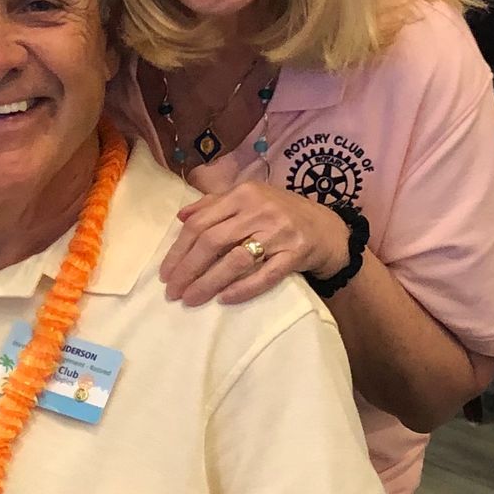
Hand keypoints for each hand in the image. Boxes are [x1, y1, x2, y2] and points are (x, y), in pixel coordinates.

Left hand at [159, 176, 352, 307]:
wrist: (328, 228)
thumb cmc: (282, 214)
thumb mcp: (250, 200)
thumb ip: (215, 205)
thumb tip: (181, 217)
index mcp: (243, 194)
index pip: (201, 223)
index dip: (178, 250)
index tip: (165, 273)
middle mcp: (260, 210)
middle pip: (213, 242)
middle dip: (188, 269)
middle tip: (173, 292)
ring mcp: (279, 233)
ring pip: (235, 260)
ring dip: (208, 282)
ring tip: (191, 299)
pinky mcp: (296, 254)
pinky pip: (265, 276)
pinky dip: (243, 289)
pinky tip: (224, 299)